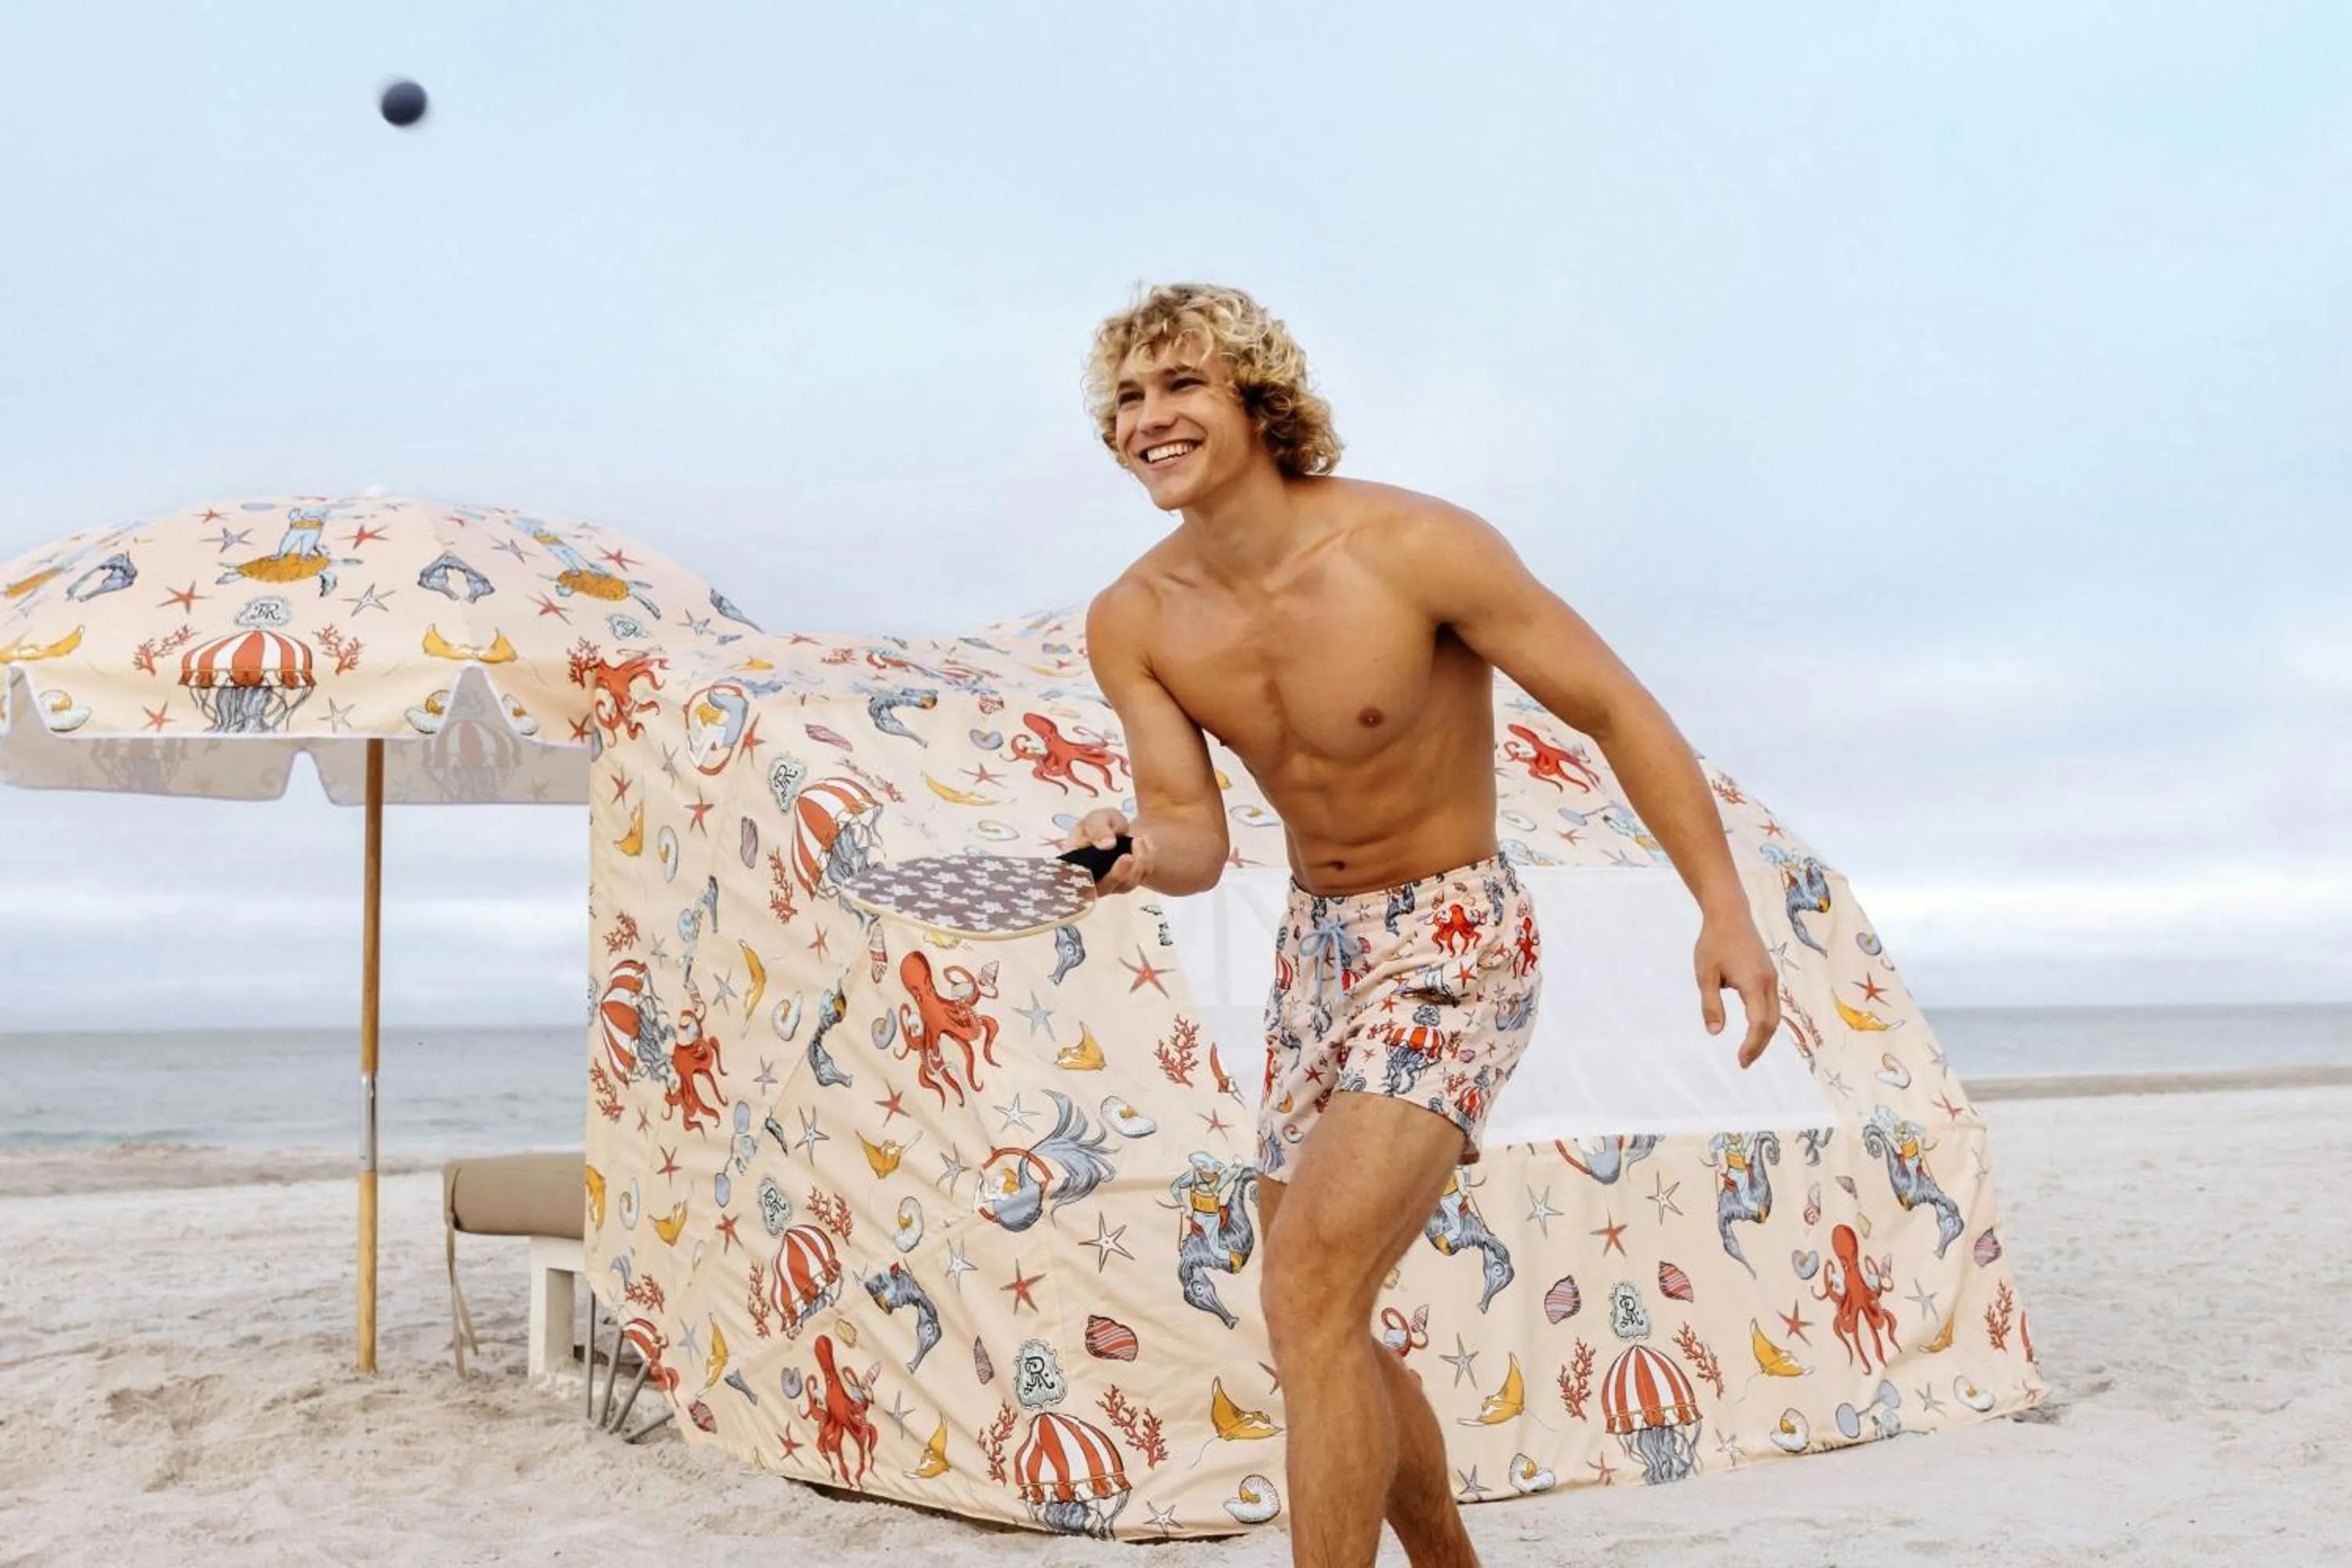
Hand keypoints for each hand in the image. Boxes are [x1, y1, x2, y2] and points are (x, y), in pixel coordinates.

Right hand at [1069, 807, 1151, 895]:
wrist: (1116, 828)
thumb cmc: (1099, 824)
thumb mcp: (1096, 819)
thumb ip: (1097, 829)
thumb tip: (1107, 844)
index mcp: (1076, 866)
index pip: (1077, 882)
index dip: (1091, 879)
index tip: (1105, 863)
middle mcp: (1092, 881)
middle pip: (1105, 888)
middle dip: (1120, 873)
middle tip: (1129, 853)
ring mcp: (1112, 884)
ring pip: (1127, 885)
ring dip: (1138, 863)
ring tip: (1139, 839)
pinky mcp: (1129, 881)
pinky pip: (1142, 876)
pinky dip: (1148, 859)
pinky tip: (1146, 840)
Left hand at [1695, 913, 1778, 1067]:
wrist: (1730, 913)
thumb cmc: (1714, 942)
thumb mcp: (1705, 974)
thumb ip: (1710, 1004)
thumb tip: (1715, 1032)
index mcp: (1754, 983)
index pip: (1759, 1024)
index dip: (1752, 1046)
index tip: (1741, 1061)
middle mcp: (1768, 983)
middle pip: (1771, 1024)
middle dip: (1759, 1045)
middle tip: (1744, 1062)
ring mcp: (1771, 978)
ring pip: (1775, 1015)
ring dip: (1763, 1035)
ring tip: (1748, 1051)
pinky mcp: (1769, 974)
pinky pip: (1772, 1004)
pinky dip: (1765, 1021)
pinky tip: (1754, 1028)